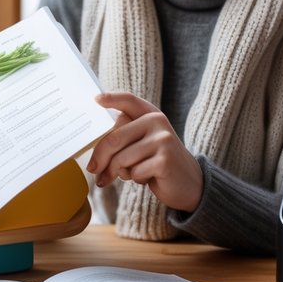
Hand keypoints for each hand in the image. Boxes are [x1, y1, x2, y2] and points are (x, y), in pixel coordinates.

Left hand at [87, 91, 202, 212]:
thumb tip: (95, 154)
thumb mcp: (143, 143)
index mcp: (151, 114)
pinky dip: (135, 179)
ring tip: (127, 175)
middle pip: (114, 138)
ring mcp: (163, 140)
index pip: (128, 100)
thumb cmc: (157, 161)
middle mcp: (157, 122)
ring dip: (117, 172)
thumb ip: (124, 138)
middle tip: (93, 170)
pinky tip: (148, 177)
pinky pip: (134, 172)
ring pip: (121, 159)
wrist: (189, 182)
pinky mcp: (164, 160)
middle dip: (100, 158)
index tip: (96, 99)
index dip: (112, 98)